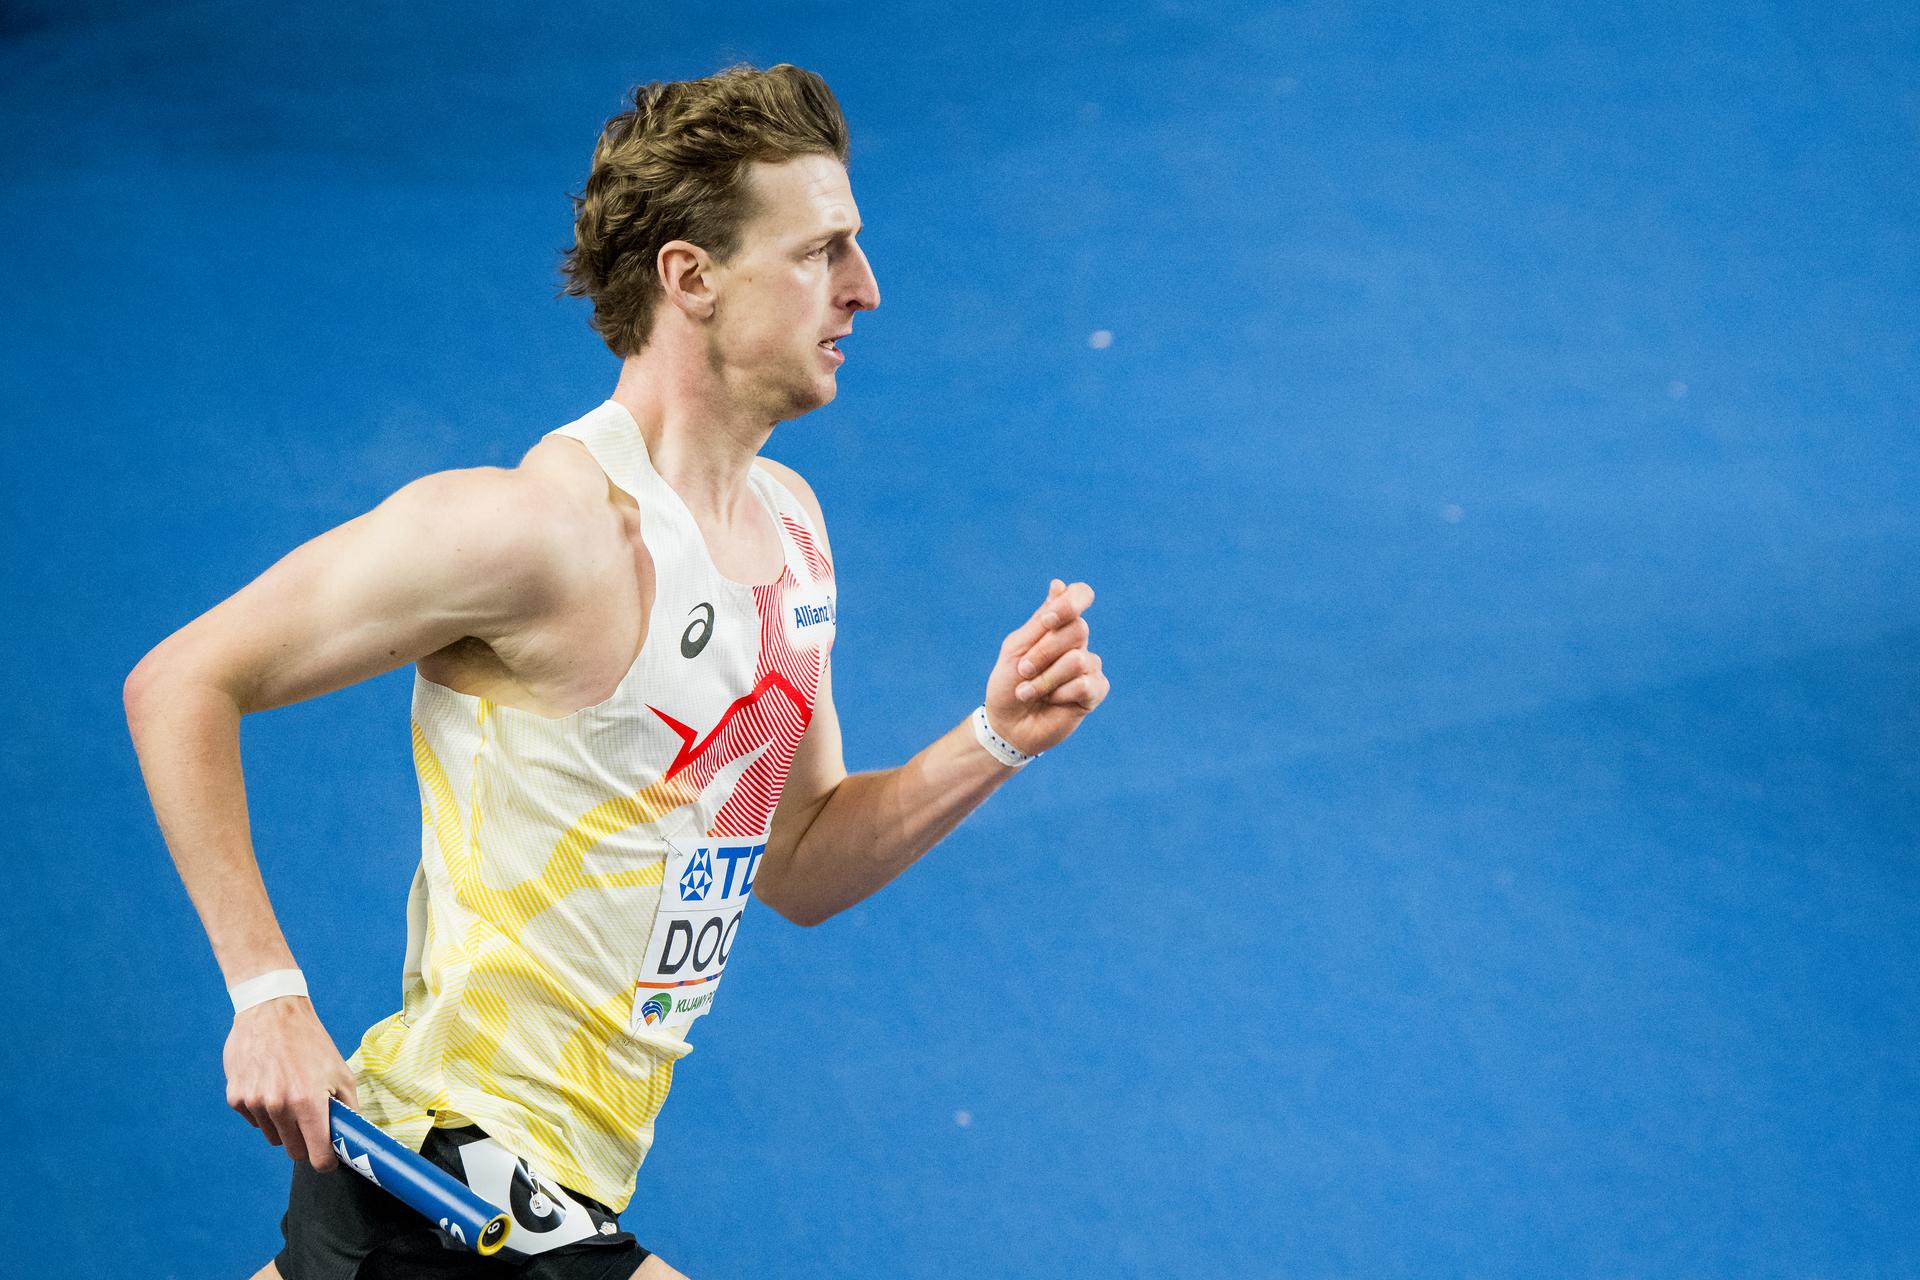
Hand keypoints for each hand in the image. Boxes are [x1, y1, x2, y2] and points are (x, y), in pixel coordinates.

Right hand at [223, 996, 358, 1170]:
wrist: (272, 1012)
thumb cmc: (311, 1043)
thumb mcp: (340, 1072)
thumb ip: (348, 1108)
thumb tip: (352, 1137)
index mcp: (308, 1101)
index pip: (316, 1155)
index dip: (326, 1162)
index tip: (330, 1160)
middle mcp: (278, 1106)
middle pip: (294, 1152)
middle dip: (307, 1143)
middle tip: (313, 1122)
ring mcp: (254, 1103)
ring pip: (274, 1138)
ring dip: (285, 1126)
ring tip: (291, 1095)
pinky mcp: (236, 1098)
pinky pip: (255, 1122)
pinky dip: (265, 1113)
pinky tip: (271, 1086)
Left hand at [985, 579, 1109, 756]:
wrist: (1007, 726)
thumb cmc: (1007, 683)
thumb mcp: (1016, 648)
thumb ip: (1039, 620)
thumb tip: (1059, 584)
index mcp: (1057, 625)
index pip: (1081, 595)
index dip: (1070, 604)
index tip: (1046, 622)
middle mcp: (1076, 642)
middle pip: (1078, 629)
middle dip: (1043, 653)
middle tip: (1023, 670)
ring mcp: (1088, 667)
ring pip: (1078, 660)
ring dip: (1045, 679)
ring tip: (1027, 692)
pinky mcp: (1095, 692)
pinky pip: (1086, 685)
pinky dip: (1060, 695)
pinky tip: (1052, 702)